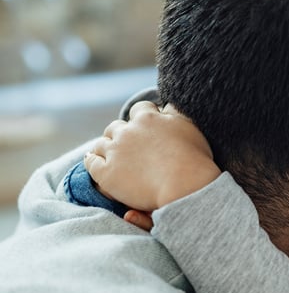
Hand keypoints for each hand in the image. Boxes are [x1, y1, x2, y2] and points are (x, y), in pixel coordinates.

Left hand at [84, 101, 221, 212]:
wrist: (185, 186)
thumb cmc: (194, 158)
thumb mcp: (189, 127)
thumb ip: (174, 114)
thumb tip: (165, 105)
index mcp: (148, 118)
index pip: (139, 109)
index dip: (142, 116)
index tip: (146, 125)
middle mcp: (127, 131)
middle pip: (116, 127)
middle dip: (121, 134)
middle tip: (128, 145)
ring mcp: (115, 152)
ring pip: (101, 144)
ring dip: (106, 147)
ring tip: (111, 155)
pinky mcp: (106, 173)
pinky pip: (91, 163)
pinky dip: (91, 161)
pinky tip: (93, 162)